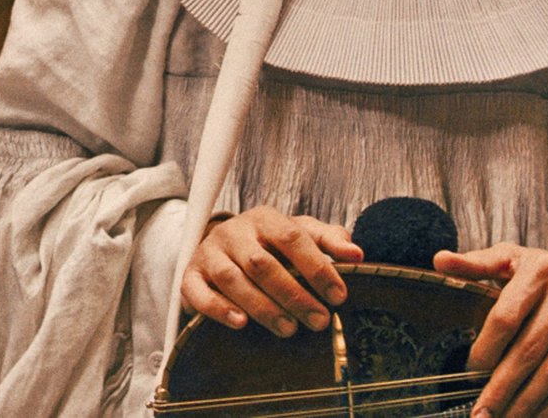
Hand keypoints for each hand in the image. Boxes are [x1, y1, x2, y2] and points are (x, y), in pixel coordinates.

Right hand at [181, 206, 362, 336]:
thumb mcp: (299, 234)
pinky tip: (241, 323)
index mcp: (264, 219)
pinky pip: (198, 292)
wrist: (222, 247)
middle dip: (293, 295)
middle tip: (319, 321)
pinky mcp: (190, 276)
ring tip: (289, 328)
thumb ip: (328, 240)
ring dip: (263, 307)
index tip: (339, 296)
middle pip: (262, 262)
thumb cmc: (269, 245)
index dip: (316, 267)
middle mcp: (234, 232)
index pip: (291, 237)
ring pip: (232, 279)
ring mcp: (209, 253)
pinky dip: (218, 309)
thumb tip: (357, 254)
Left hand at [433, 244, 547, 417]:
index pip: (506, 317)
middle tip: (481, 413)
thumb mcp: (509, 259)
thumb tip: (438, 261)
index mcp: (539, 268)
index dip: (486, 349)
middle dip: (503, 386)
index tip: (469, 372)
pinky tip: (538, 416)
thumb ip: (475, 264)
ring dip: (529, 402)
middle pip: (530, 349)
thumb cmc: (542, 273)